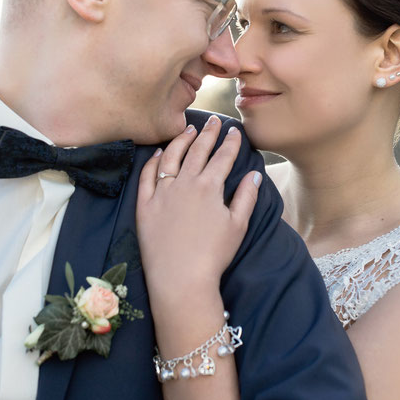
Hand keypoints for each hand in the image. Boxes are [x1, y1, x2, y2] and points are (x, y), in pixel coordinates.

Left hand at [136, 115, 261, 316]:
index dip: (231, 142)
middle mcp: (185, 183)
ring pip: (171, 157)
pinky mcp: (144, 205)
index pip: (223, 157)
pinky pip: (147, 176)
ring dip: (181, 141)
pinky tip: (159, 154)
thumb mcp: (237, 225)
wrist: (181, 278)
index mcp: (209, 187)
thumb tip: (254, 174)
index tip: (235, 131)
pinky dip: (154, 162)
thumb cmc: (213, 255)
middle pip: (197, 151)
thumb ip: (246, 196)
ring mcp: (162, 193)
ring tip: (188, 129)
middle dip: (208, 133)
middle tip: (213, 121)